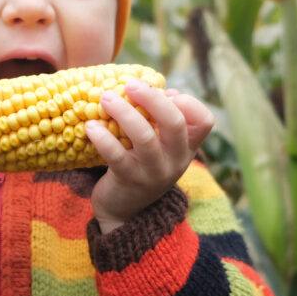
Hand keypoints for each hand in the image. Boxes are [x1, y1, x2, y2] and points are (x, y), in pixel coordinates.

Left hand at [85, 78, 213, 233]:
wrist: (125, 212)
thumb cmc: (141, 166)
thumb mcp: (160, 146)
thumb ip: (160, 120)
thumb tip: (157, 88)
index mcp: (186, 147)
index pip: (204, 121)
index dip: (188, 102)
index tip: (167, 93)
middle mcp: (175, 160)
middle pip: (175, 123)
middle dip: (152, 98)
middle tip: (130, 83)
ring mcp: (153, 172)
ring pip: (145, 137)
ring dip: (124, 112)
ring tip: (105, 98)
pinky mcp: (129, 180)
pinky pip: (116, 155)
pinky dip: (102, 137)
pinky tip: (91, 126)